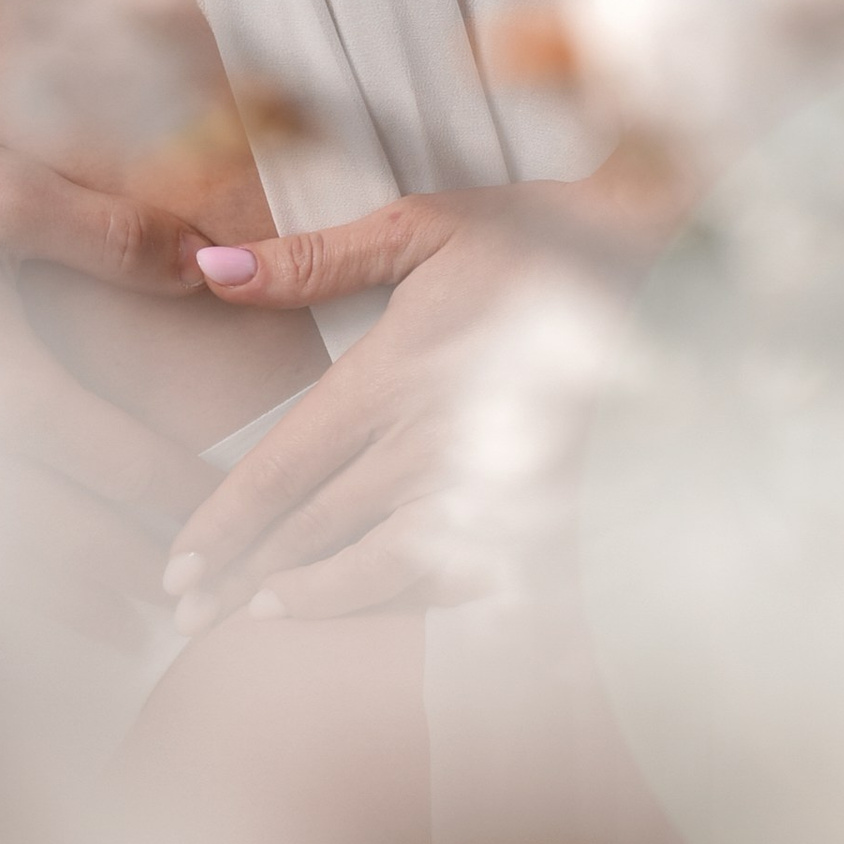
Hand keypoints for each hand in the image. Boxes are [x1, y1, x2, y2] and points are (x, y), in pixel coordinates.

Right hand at [0, 134, 219, 606]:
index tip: (237, 523)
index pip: (124, 467)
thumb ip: (114, 237)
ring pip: (7, 561)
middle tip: (196, 604)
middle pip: (72, 538)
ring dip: (71, 596)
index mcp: (9, 393)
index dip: (187, 499)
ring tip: (119, 627)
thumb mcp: (10, 194)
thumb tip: (210, 263)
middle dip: (137, 572)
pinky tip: (8, 595)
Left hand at [164, 169, 667, 628]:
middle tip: (190, 613)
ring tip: (262, 616)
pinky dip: (412, 606)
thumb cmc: (538, 239)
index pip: (285, 467)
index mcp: (394, 372)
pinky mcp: (548, 515)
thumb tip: (209, 269)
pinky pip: (466, 583)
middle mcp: (433, 442)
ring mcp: (493, 487)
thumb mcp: (424, 228)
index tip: (178, 563)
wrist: (665, 267)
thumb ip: (314, 258)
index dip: (223, 522)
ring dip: (317, 598)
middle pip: (319, 529)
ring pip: (383, 569)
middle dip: (245, 575)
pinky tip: (379, 612)